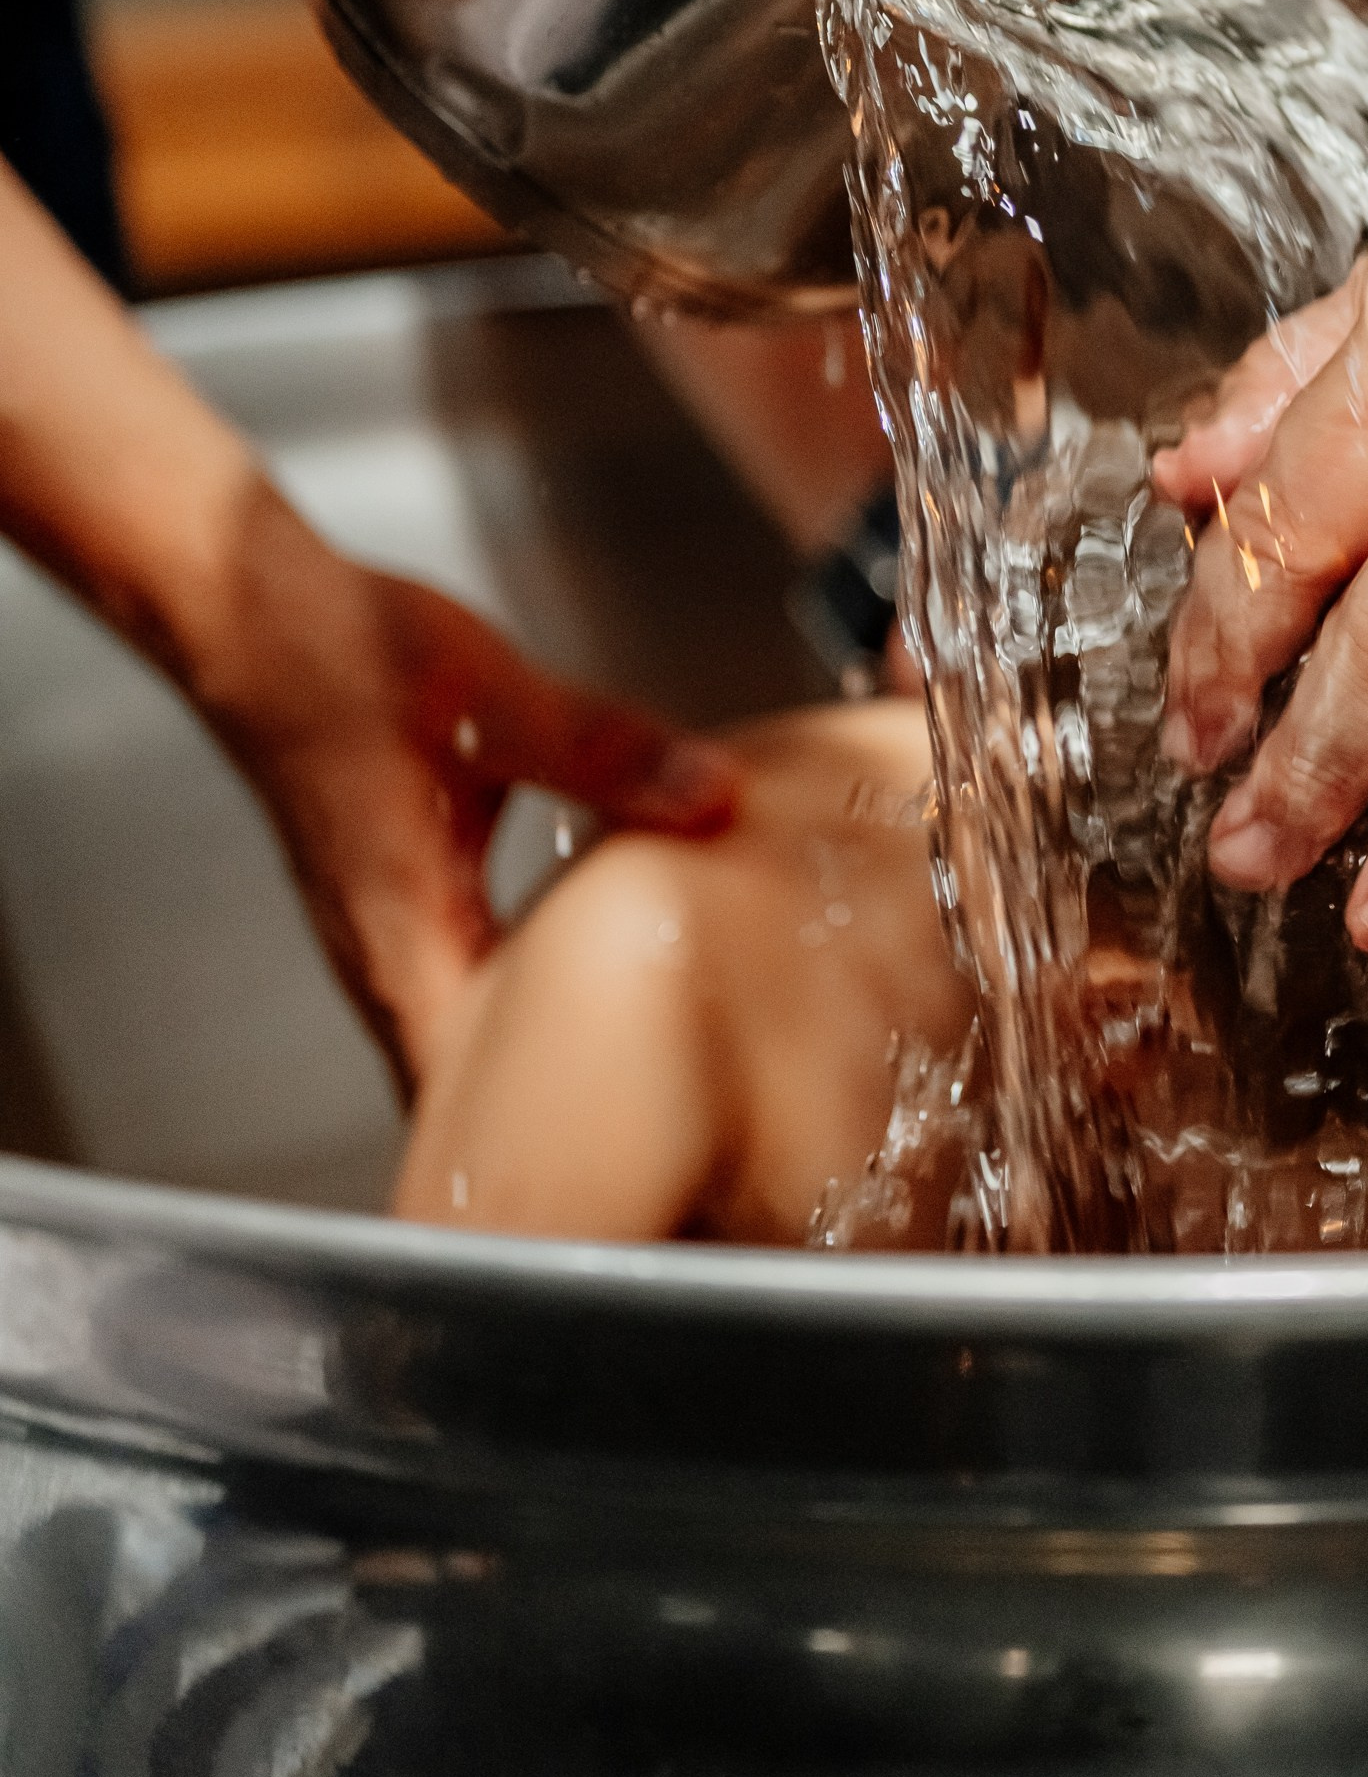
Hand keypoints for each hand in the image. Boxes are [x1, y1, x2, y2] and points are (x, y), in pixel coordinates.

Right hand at [200, 495, 740, 1091]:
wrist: (250, 613)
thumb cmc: (338, 656)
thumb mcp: (494, 698)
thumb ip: (604, 752)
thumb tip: (708, 795)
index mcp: (407, 932)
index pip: (467, 1095)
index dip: (540, 1145)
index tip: (628, 1163)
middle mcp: (386, 952)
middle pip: (470, 1084)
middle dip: (556, 1118)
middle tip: (667, 1129)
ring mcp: (385, 928)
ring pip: (465, 1030)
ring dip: (541, 1050)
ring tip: (650, 1064)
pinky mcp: (394, 894)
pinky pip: (465, 972)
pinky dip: (527, 984)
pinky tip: (594, 954)